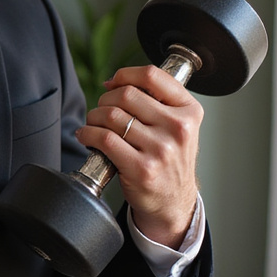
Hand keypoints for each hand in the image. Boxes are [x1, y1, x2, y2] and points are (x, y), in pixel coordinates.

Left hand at [75, 65, 202, 248]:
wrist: (173, 202)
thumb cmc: (170, 159)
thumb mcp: (179, 126)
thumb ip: (157, 100)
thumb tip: (114, 82)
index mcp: (189, 112)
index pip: (152, 76)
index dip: (125, 75)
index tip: (113, 83)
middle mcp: (178, 129)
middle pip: (126, 94)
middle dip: (105, 99)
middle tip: (101, 110)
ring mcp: (161, 150)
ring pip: (111, 116)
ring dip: (93, 117)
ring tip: (94, 125)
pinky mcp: (141, 169)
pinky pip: (104, 139)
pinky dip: (88, 134)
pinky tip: (87, 137)